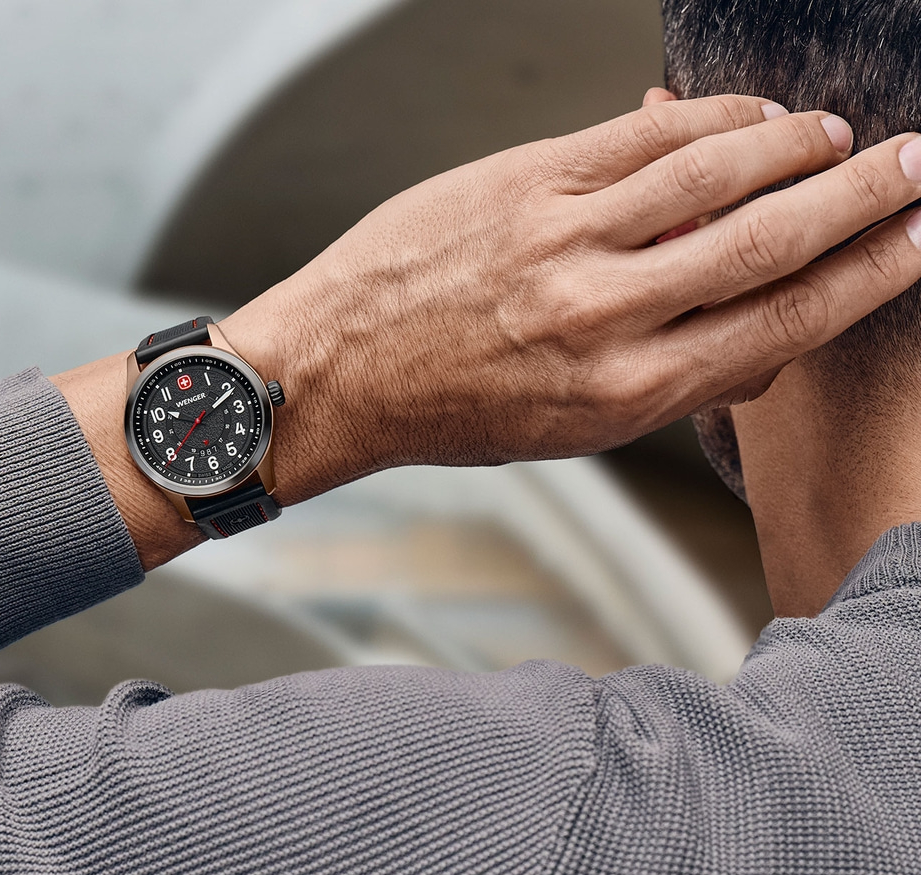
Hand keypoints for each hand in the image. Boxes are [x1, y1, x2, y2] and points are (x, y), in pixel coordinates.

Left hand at [223, 93, 920, 504]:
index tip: (917, 244)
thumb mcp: (571, 430)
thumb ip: (670, 382)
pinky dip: (708, 115)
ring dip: (795, 145)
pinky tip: (745, 114)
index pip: (781, 324)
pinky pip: (640, 135)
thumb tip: (759, 341)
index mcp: (626, 393)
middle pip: (770, 242)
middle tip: (920, 167)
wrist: (340, 371)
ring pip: (716, 171)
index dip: (867, 277)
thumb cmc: (451, 407)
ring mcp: (563, 240)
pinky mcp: (523, 183)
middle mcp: (604, 317)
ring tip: (837, 135)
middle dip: (863, 199)